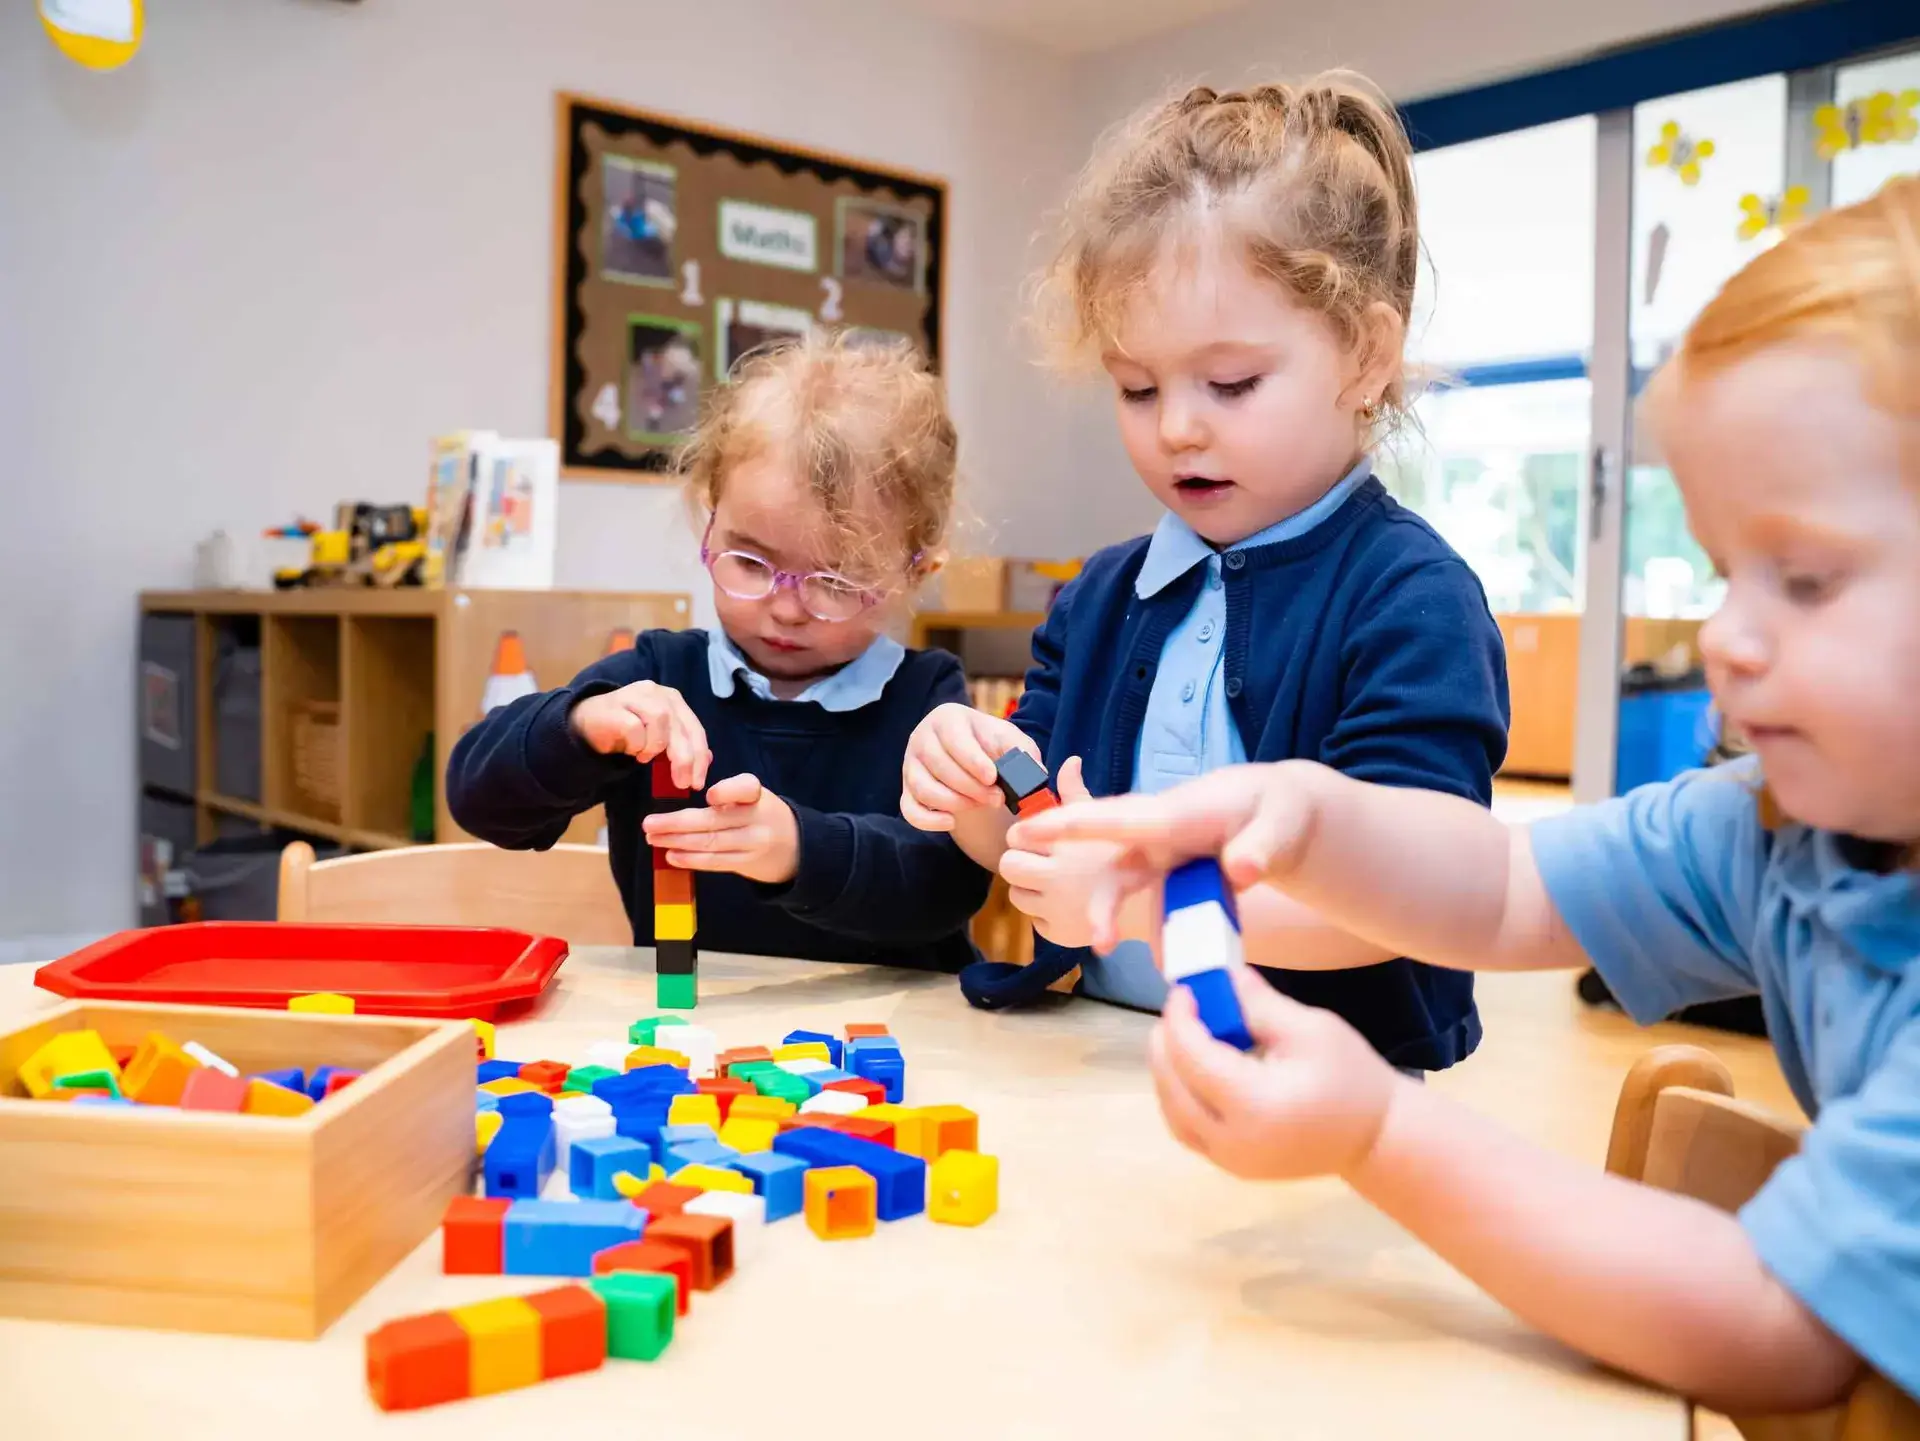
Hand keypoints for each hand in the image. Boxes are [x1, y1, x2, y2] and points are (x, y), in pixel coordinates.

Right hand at [570, 681, 710, 789]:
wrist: (586, 723)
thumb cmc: (626, 732)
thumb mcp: (657, 740)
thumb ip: (680, 746)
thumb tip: (707, 759)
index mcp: (673, 700)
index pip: (695, 729)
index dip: (699, 757)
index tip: (697, 783)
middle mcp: (657, 693)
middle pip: (681, 728)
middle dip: (684, 760)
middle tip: (681, 783)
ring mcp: (636, 695)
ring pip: (660, 723)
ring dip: (655, 748)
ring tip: (644, 758)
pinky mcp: (616, 705)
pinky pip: (635, 729)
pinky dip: (636, 745)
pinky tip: (631, 750)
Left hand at [642, 773, 798, 884]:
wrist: (796, 847)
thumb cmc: (761, 814)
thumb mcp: (752, 795)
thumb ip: (726, 789)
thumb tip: (684, 773)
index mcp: (756, 795)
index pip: (744, 788)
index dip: (727, 792)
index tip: (708, 796)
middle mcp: (757, 818)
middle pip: (714, 821)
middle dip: (676, 823)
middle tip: (648, 823)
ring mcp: (753, 844)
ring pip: (710, 843)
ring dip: (677, 842)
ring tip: (653, 838)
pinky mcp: (747, 863)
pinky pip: (715, 862)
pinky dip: (691, 859)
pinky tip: (671, 855)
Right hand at [901, 703, 1039, 831]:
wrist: (976, 761)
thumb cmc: (992, 746)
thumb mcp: (1012, 742)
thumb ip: (1024, 753)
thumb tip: (1034, 772)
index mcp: (947, 718)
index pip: (954, 740)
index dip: (973, 760)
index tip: (992, 777)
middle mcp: (922, 738)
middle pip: (939, 765)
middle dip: (970, 787)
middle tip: (997, 799)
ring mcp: (911, 766)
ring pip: (923, 788)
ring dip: (954, 802)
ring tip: (980, 805)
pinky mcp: (906, 791)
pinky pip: (909, 810)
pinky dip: (928, 821)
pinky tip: (951, 822)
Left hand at [997, 758, 1133, 946]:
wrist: (1150, 902)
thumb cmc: (1122, 853)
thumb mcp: (1104, 818)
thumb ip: (1077, 793)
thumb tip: (1069, 762)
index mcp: (1064, 844)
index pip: (1016, 837)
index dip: (1023, 838)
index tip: (1037, 841)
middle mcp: (1058, 876)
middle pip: (1009, 867)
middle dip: (1020, 864)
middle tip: (1040, 865)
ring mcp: (1057, 908)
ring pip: (1016, 896)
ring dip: (1030, 890)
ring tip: (1057, 885)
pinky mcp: (1058, 933)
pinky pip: (1033, 920)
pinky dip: (1046, 916)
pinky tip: (1068, 906)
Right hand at [1006, 761, 1327, 949]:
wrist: (1281, 814)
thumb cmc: (1279, 809)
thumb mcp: (1281, 823)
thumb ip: (1261, 847)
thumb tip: (1239, 869)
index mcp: (1176, 815)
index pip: (1118, 819)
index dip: (1071, 824)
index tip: (1030, 830)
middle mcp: (1159, 835)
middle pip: (1114, 864)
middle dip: (1099, 899)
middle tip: (1097, 938)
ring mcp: (1163, 857)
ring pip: (1127, 887)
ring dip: (1115, 918)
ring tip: (1121, 953)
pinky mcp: (1173, 877)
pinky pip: (1155, 904)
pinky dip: (1161, 932)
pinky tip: (1173, 958)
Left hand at [1151, 965, 1400, 1181]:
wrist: (1376, 1137)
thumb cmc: (1350, 1078)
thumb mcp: (1310, 1029)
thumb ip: (1258, 1005)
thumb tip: (1221, 976)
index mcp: (1254, 1104)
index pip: (1193, 1058)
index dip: (1180, 1020)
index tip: (1184, 990)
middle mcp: (1233, 1140)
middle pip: (1174, 1088)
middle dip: (1167, 1045)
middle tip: (1178, 1010)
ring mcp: (1231, 1160)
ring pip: (1174, 1114)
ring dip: (1167, 1073)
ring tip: (1179, 1036)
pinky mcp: (1234, 1166)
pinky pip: (1189, 1131)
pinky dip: (1180, 1098)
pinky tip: (1192, 1070)